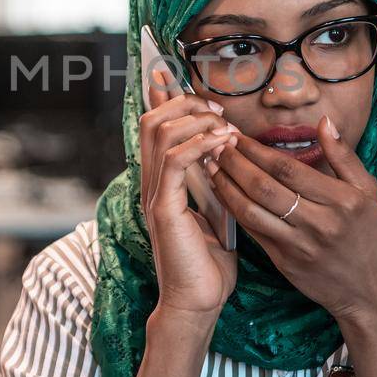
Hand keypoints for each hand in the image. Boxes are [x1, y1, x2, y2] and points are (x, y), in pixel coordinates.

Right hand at [139, 69, 239, 326]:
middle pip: (151, 120)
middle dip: (183, 103)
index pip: (152, 127)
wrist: (197, 302)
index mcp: (160, 182)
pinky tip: (223, 144)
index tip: (172, 74)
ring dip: (194, 120)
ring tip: (223, 124)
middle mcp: (151, 183)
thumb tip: (226, 154)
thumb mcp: (215, 211)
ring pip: (160, 132)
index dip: (160, 97)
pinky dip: (201, 144)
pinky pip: (176, 160)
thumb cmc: (208, 263)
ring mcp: (154, 194)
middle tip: (215, 108)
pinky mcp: (163, 208)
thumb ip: (213, 182)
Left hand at [210, 116, 376, 323]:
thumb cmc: (371, 236)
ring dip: (226, 186)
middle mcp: (318, 222)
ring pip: (252, 211)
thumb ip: (344, 156)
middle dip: (235, 163)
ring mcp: (299, 245)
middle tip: (217, 144)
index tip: (238, 136)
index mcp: (341, 200)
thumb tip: (323, 122)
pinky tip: (223, 194)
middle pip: (264, 187)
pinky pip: (253, 232)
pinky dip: (234, 210)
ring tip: (211, 166)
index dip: (257, 150)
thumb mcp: (368, 192)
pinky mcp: (284, 262)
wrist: (370, 292)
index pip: (287, 168)